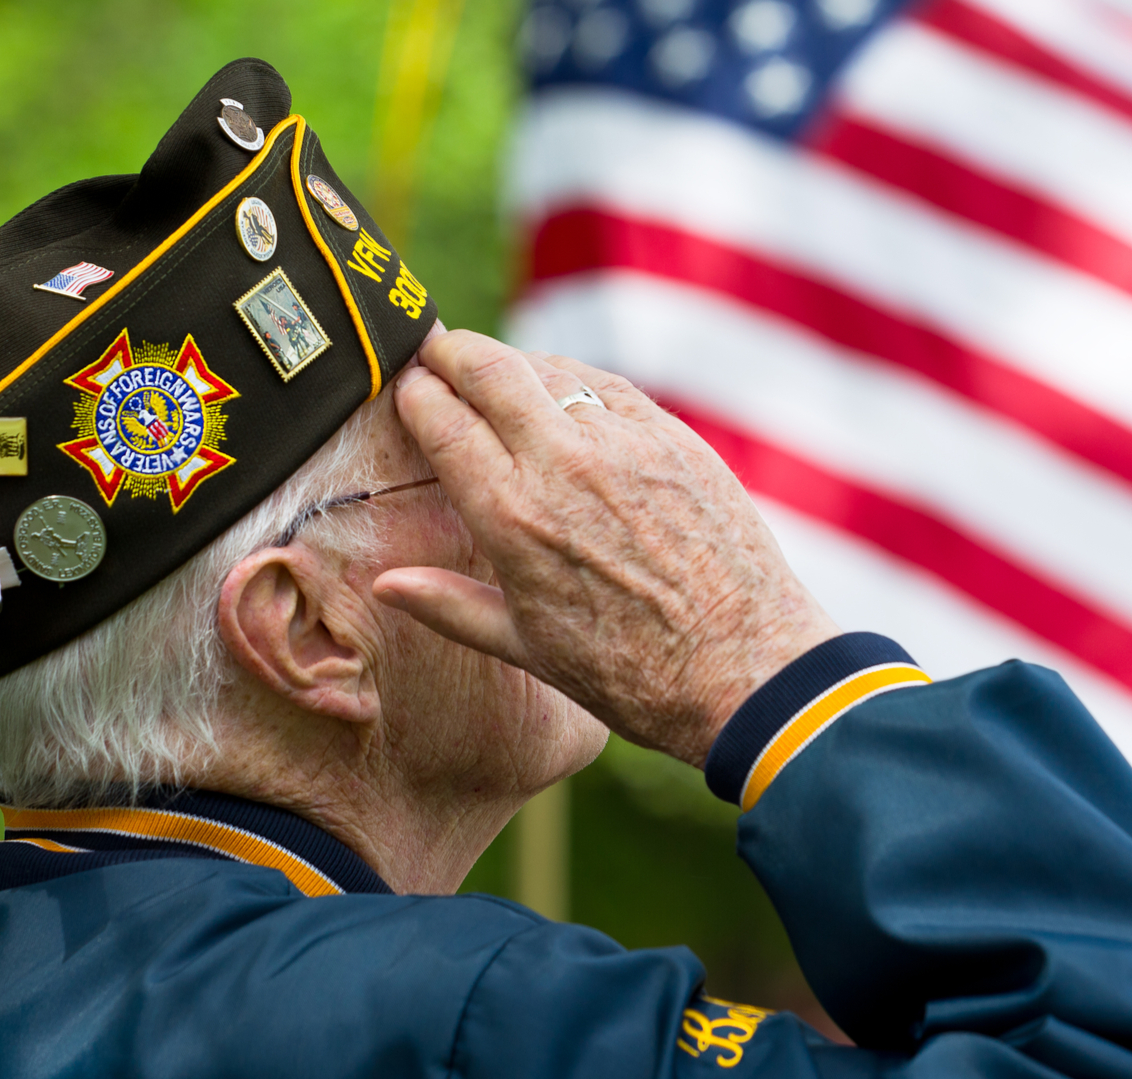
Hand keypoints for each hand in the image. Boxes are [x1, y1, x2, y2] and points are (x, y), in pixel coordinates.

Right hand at [371, 330, 839, 765]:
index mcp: (511, 515)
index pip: (442, 418)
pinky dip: (578, 382)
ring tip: (498, 374)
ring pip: (553, 369)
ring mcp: (626, 444)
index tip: (406, 389)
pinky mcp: (678, 440)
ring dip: (516, 364)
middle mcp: (564, 464)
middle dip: (452, 352)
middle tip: (436, 351)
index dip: (415, 394)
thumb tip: (385, 583)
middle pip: (489, 368)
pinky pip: (613, 388)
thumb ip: (450, 605)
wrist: (746, 667)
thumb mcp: (528, 647)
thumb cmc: (632, 673)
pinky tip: (567, 393)